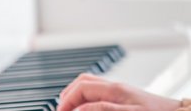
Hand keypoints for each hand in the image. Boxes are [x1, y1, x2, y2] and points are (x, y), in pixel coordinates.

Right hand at [56, 73, 181, 110]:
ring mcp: (119, 89)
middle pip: (82, 82)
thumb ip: (103, 110)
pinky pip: (98, 90)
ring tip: (69, 109)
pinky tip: (86, 107)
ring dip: (76, 94)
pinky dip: (86, 96)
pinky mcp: (124, 96)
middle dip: (67, 96)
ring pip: (89, 84)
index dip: (66, 102)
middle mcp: (115, 86)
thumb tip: (80, 109)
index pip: (80, 89)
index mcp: (114, 89)